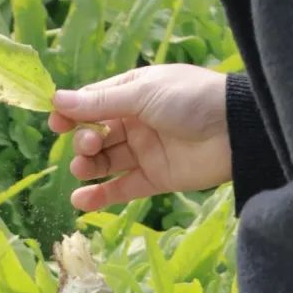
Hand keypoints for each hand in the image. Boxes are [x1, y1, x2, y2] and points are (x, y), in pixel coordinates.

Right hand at [49, 64, 230, 209]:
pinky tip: (80, 200)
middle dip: (85, 141)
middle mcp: (136, 121)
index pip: (93, 103)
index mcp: (133, 92)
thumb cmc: (190, 99)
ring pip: (106, 162)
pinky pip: (121, 188)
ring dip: (88, 166)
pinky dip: (100, 195)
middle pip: (96, 134)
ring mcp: (145, 151)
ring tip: (84, 168)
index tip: (56, 124)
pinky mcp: (154, 178)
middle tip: (90, 145)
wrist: (235, 129)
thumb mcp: (142, 94)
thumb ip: (100, 102)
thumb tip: (57, 100)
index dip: (72, 113)